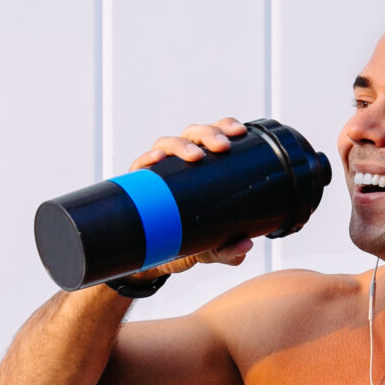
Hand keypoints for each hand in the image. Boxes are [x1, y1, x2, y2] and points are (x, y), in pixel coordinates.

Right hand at [122, 118, 253, 278]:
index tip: (239, 132)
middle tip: (222, 147)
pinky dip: (147, 159)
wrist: (157, 257)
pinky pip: (140, 165)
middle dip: (208, 134)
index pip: (215, 135)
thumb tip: (245, 244)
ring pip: (167, 143)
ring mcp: (159, 170)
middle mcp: (180, 161)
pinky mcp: (138, 183)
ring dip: (181, 145)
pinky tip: (157, 160)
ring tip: (194, 156)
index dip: (226, 126)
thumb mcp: (213, 247)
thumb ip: (230, 248)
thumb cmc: (191, 240)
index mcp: (204, 165)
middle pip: (194, 134)